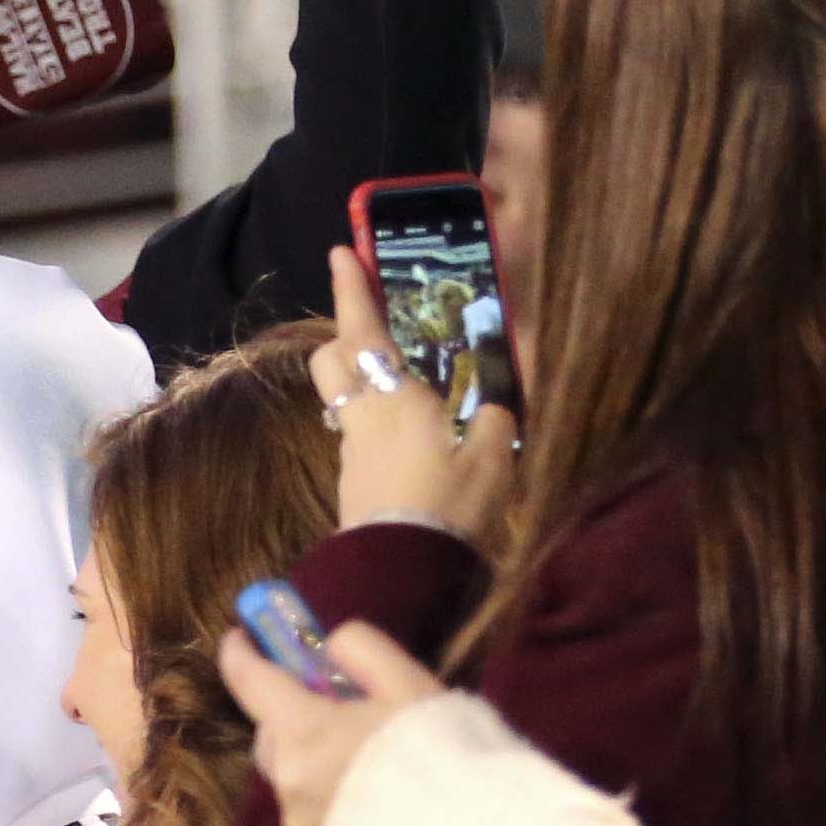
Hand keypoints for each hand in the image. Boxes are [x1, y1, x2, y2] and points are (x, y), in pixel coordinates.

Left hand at [218, 604, 444, 825]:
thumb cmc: (442, 757)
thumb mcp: (411, 684)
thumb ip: (364, 650)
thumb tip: (331, 644)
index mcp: (303, 733)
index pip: (250, 682)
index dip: (241, 653)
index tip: (240, 637)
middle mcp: (289, 784)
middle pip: (271, 738)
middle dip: (290, 716)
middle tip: (329, 706)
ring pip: (294, 783)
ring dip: (316, 764)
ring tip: (368, 764)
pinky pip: (315, 823)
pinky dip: (332, 806)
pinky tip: (375, 808)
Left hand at [322, 247, 523, 547]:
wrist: (403, 573)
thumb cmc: (448, 507)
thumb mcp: (493, 456)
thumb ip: (495, 418)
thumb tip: (493, 405)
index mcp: (391, 398)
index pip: (362, 330)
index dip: (351, 289)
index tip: (340, 252)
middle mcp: (361, 420)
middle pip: (330, 363)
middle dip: (343, 338)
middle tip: (373, 328)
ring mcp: (351, 455)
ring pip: (343, 401)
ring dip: (362, 384)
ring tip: (404, 385)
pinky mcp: (352, 487)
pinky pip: (358, 438)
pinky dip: (376, 424)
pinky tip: (411, 438)